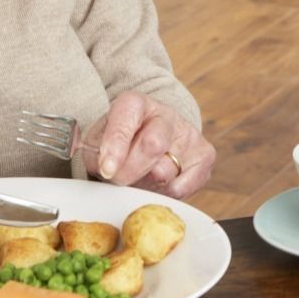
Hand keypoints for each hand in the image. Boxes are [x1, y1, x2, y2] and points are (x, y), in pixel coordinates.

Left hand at [82, 92, 214, 199]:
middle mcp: (166, 114)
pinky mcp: (205, 155)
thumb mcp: (98, 142)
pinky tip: (155, 184)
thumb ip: (93, 152)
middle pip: (152, 145)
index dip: (115, 146)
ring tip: (138, 178)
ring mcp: (188, 133)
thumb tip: (102, 164)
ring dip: (145, 185)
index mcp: (136, 103)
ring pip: (166, 172)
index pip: (126, 120)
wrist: (149, 139)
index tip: (107, 169)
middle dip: (131, 171)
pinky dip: (163, 194)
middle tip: (118, 180)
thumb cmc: (120, 144)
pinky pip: (181, 188)